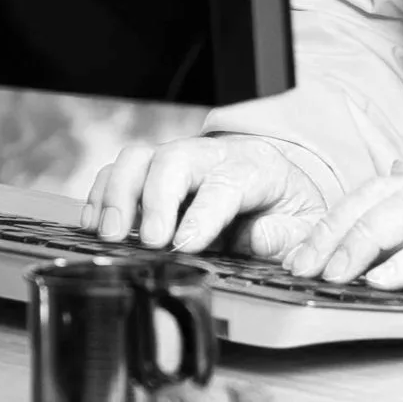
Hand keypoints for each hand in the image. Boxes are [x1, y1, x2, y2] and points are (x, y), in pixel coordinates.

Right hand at [81, 133, 329, 256]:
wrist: (278, 178)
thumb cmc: (287, 204)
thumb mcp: (305, 222)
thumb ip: (285, 234)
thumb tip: (255, 238)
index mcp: (254, 168)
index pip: (225, 184)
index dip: (203, 214)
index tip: (184, 244)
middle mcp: (211, 157)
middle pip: (174, 159)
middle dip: (155, 199)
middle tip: (149, 240)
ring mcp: (178, 161)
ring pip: (139, 158)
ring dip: (119, 194)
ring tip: (112, 234)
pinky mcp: (152, 172)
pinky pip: (117, 172)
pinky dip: (101, 196)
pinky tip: (98, 225)